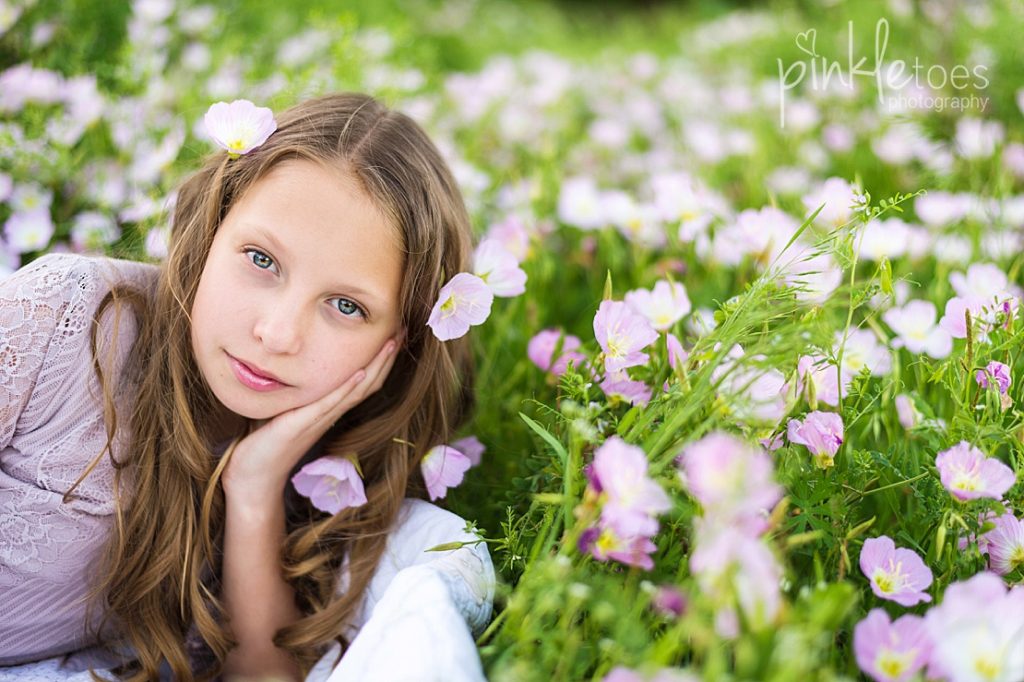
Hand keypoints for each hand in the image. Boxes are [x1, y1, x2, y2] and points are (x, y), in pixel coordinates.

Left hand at [221, 331, 403, 502]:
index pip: (362, 382)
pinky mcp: (301, 424)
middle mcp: (329, 414)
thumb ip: (294, 395)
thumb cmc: (263, 447)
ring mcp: (318, 419)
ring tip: (392, 344)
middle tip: (405, 331)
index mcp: (327, 410)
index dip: (380, 360)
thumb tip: (290, 368)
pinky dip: (348, 387)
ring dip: (377, 366)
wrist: (253, 479)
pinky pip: (331, 403)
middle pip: (369, 384)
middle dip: (387, 357)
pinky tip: (360, 371)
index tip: (393, 336)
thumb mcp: (283, 412)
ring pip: (357, 390)